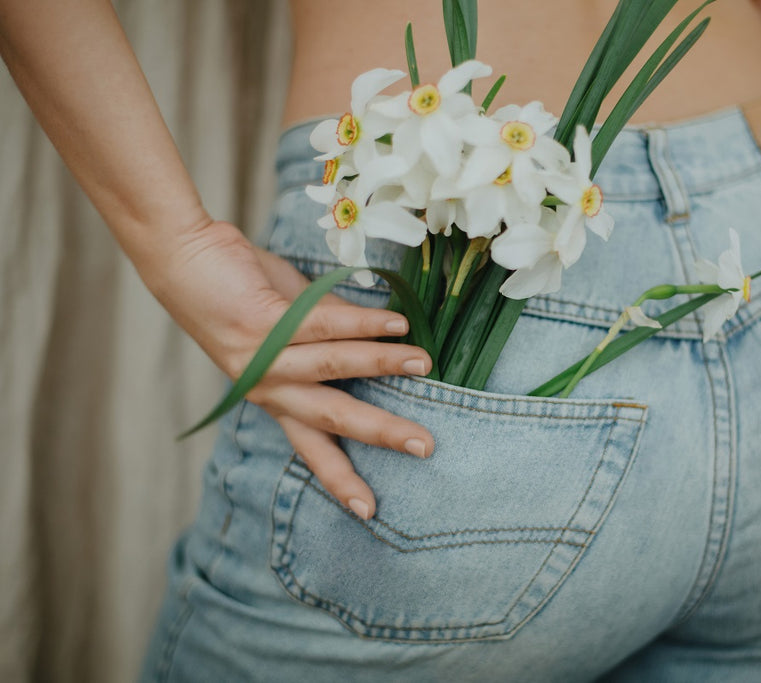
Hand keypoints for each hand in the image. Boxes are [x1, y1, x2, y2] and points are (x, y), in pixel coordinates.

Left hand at [146, 219, 433, 519]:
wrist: (181, 254)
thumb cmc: (238, 288)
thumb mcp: (288, 323)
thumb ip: (328, 335)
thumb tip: (382, 337)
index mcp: (271, 395)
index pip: (310, 445)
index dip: (340, 479)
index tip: (369, 512)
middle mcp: (265, 386)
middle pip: (329, 418)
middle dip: (379, 433)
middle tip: (424, 446)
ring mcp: (260, 356)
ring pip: (331, 367)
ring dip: (383, 364)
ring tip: (424, 363)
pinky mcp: (259, 323)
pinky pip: (322, 325)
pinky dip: (363, 323)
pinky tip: (397, 323)